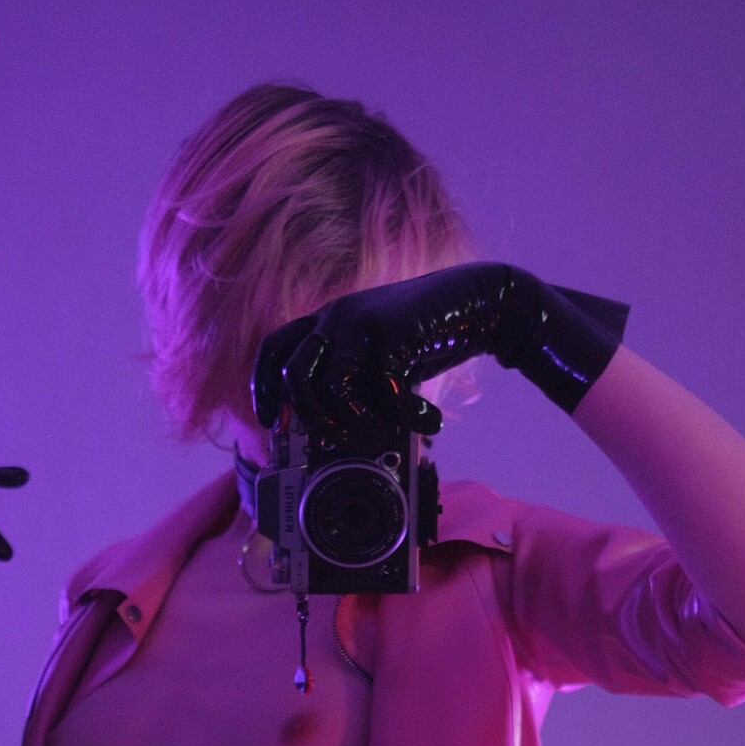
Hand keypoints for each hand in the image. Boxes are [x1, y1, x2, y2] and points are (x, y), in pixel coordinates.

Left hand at [251, 263, 629, 440]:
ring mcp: (361, 319)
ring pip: (332, 390)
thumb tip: (335, 442)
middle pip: (295, 379)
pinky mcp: (391, 328)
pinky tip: (427, 418)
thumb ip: (355, 388)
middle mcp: (335, 316)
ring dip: (360, 425)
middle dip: (318, 424)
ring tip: (390, 432)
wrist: (480, 303)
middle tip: (349, 442)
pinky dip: (404, 415)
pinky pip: (381, 389)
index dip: (265, 389)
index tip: (271, 423)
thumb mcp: (381, 364)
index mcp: (326, 323)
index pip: (274, 350)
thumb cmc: (427, 341)